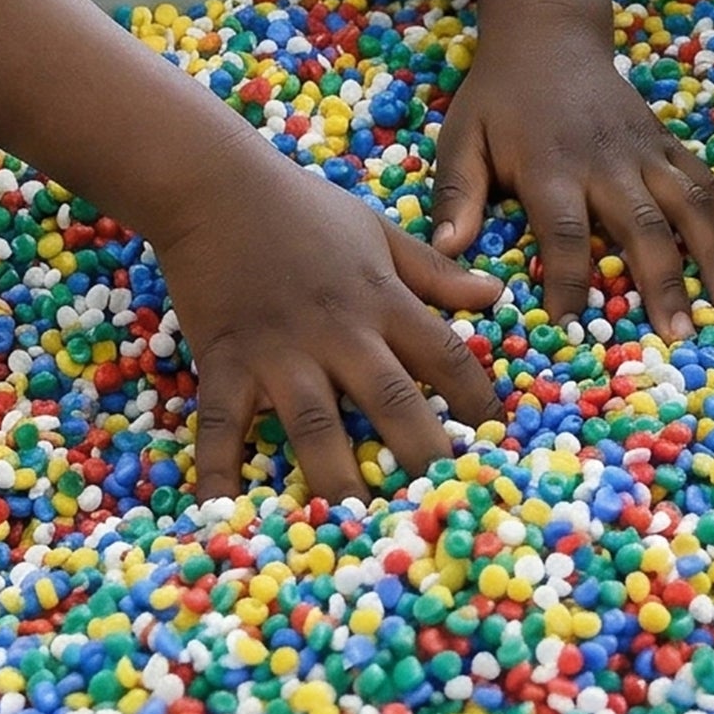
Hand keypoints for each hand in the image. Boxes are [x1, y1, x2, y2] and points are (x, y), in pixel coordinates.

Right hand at [152, 137, 498, 505]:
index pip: (445, 356)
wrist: (214, 186)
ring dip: (336, 477)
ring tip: (354, 527)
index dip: (477, 398)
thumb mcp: (379, 233)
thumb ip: (434, 274)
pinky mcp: (226, 362)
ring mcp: (280, 352)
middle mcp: (339, 333)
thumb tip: (496, 294)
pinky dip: (218, 469)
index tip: (499, 438)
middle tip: (444, 505)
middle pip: (391, 401)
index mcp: (382, 301)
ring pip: (314, 425)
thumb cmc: (301, 208)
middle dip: (421, 454)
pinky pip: (221, 425)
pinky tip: (222, 514)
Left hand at [432, 16, 713, 338]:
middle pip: (642, 224)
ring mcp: (645, 151)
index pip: (562, 233)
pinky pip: (708, 181)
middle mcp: (606, 161)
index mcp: (550, 166)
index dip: (568, 280)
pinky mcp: (668, 143)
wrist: (548, 35)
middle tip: (679, 331)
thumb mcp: (462, 138)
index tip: (574, 325)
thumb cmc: (498, 97)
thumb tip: (448, 249)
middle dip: (663, 279)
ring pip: (690, 203)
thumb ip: (455, 194)